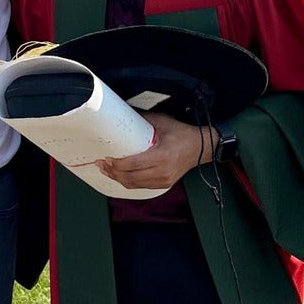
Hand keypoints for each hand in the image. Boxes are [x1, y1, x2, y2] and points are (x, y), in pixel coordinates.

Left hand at [96, 112, 216, 190]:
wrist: (201, 147)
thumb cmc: (183, 134)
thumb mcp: (163, 122)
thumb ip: (143, 120)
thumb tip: (125, 116)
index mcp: (161, 156)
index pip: (133, 164)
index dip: (117, 164)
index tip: (106, 158)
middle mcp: (162, 171)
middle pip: (130, 178)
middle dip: (113, 172)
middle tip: (101, 164)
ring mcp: (163, 180)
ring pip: (134, 185)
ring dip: (118, 179)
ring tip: (107, 171)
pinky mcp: (164, 184)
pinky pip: (142, 187)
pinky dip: (129, 182)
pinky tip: (121, 176)